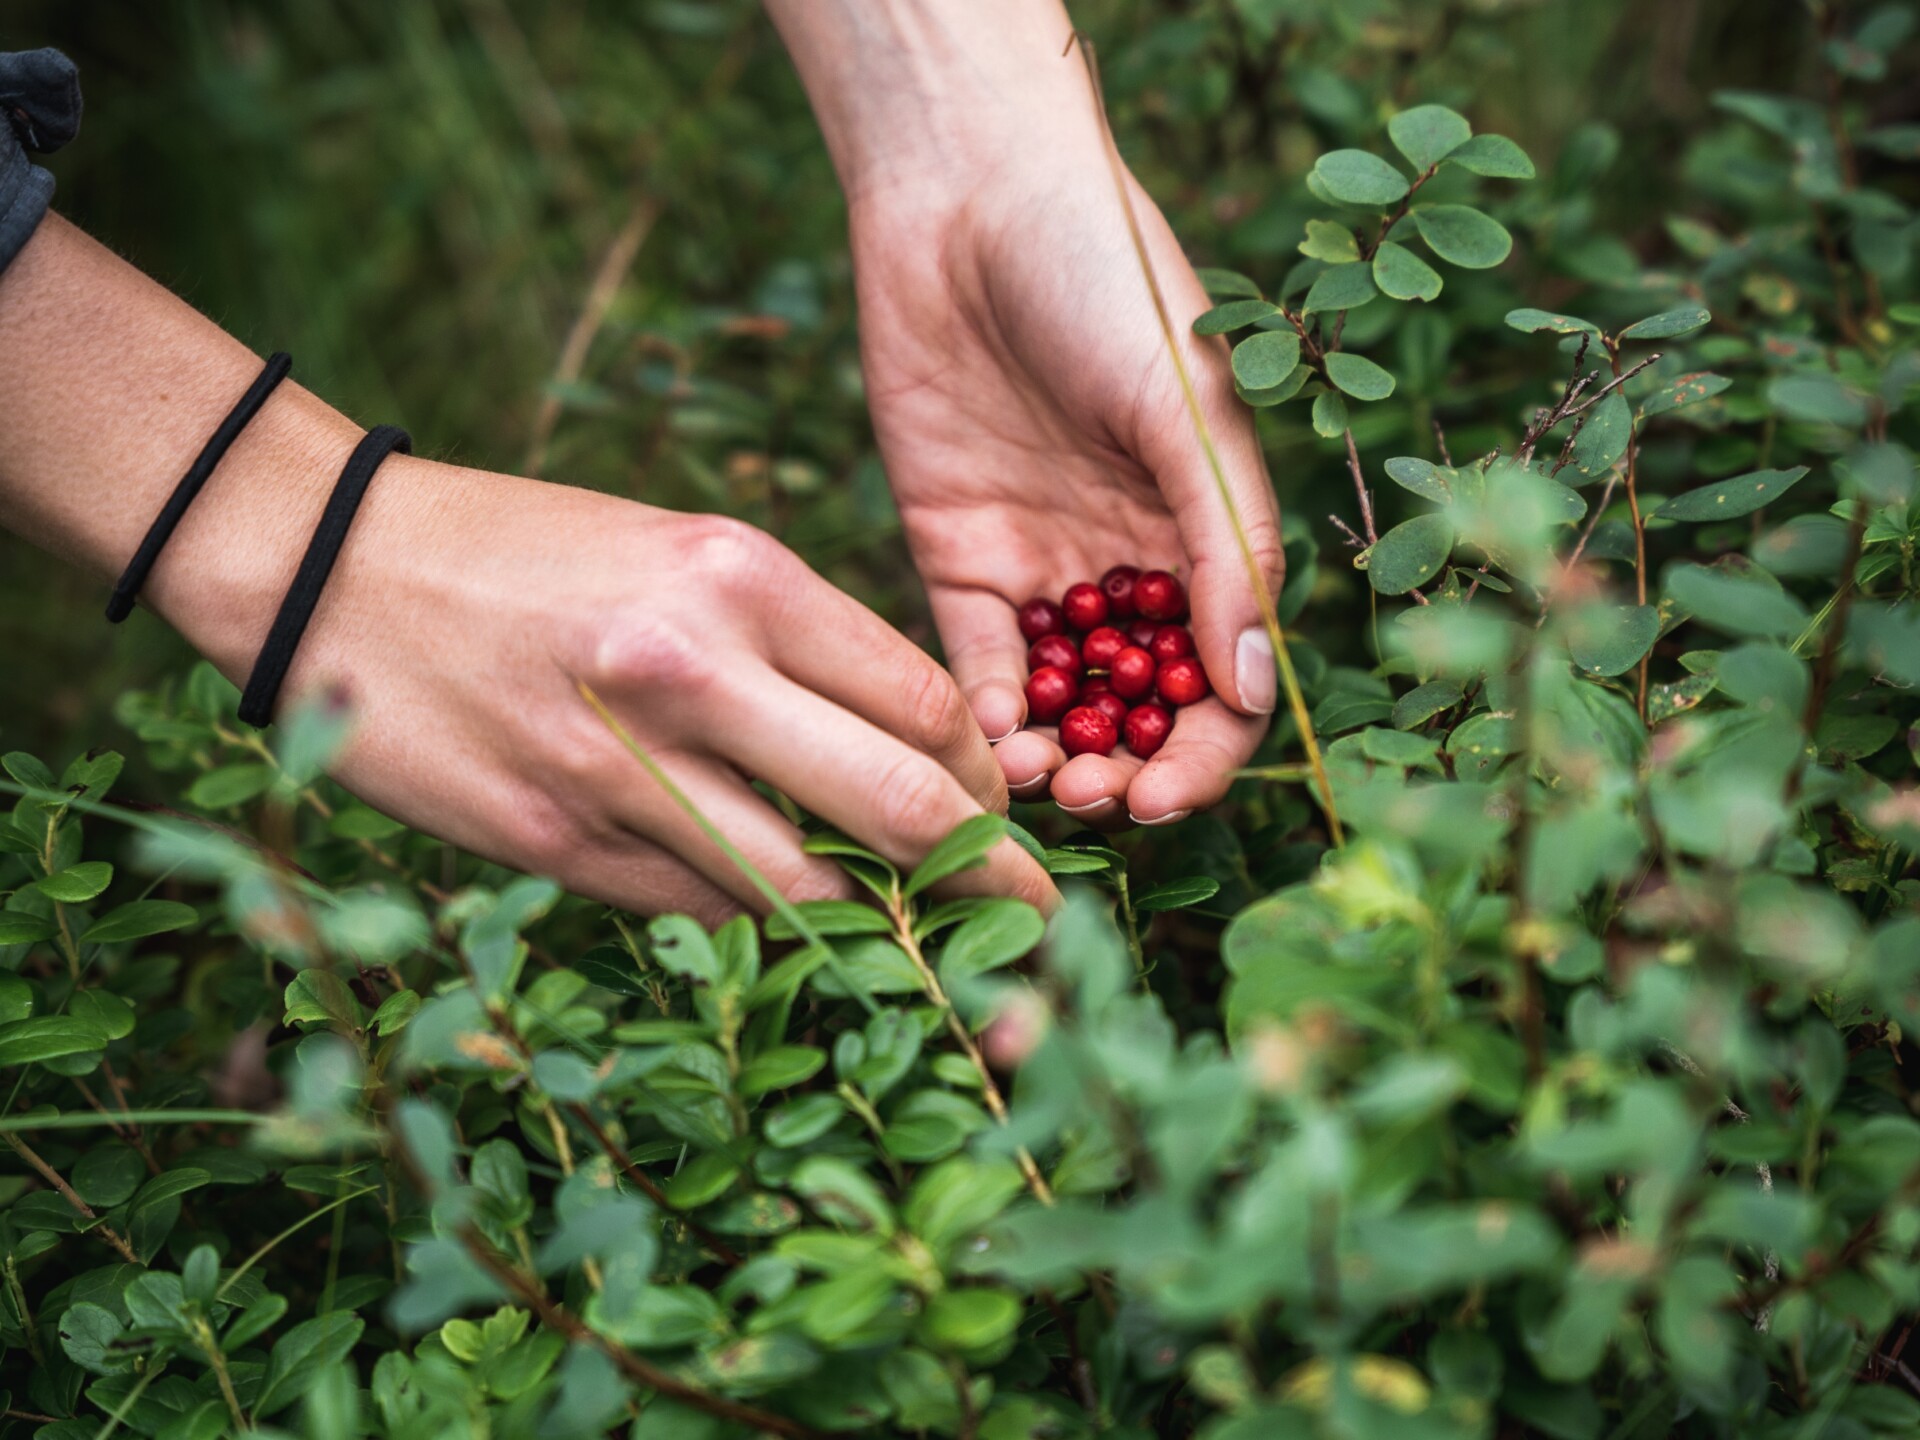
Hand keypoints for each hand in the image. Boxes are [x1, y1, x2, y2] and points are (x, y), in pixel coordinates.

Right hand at [220, 468, 1060, 924]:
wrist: (326, 568)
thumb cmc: (522, 550)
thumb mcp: (676, 549)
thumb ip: (791, 645)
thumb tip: (903, 754)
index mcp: (741, 577)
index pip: (926, 703)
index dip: (986, 778)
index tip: (1002, 809)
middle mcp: (694, 672)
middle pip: (899, 809)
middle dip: (990, 882)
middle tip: (1039, 920)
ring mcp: (622, 770)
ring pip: (805, 891)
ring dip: (884, 934)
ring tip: (937, 959)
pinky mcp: (557, 843)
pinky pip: (702, 913)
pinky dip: (762, 930)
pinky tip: (794, 935)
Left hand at [765, 0, 1283, 829]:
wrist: (966, 194)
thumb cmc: (1104, 275)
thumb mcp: (1182, 405)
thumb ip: (1222, 544)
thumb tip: (1252, 689)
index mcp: (1205, 532)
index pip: (1223, 678)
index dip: (1207, 751)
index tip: (1169, 796)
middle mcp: (1129, 564)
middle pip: (1141, 707)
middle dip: (1124, 768)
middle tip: (1091, 798)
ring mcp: (1043, 565)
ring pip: (1059, 700)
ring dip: (1052, 755)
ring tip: (1032, 780)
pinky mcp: (956, 552)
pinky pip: (975, 656)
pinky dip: (983, 705)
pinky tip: (987, 731)